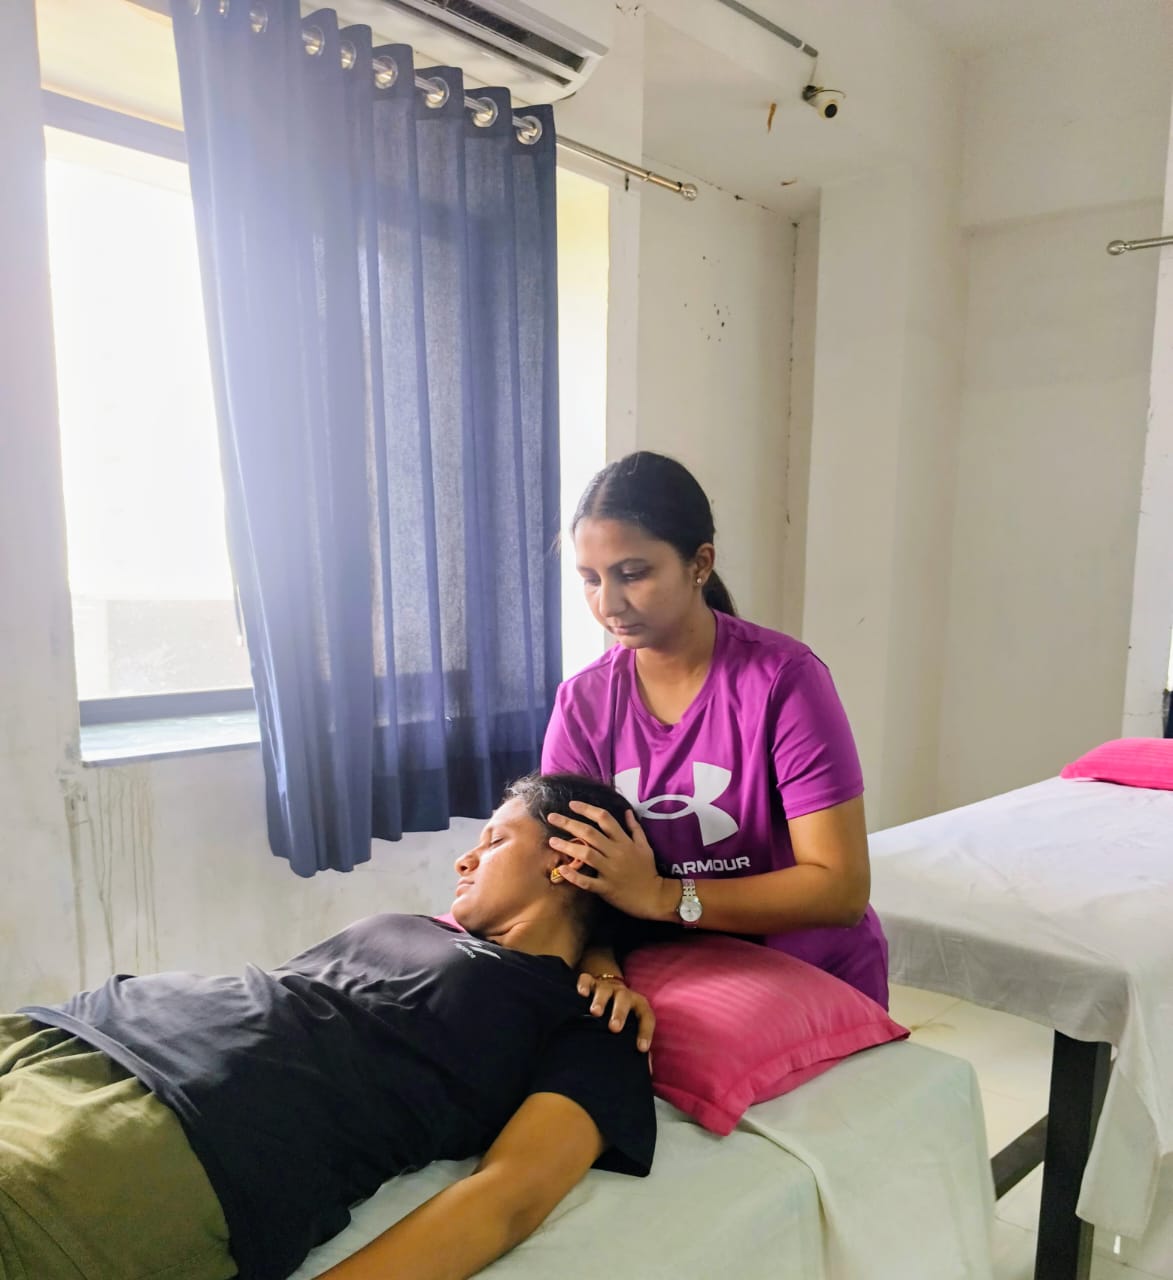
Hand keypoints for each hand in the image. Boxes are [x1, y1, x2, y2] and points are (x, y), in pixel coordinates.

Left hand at [548, 803, 670, 921]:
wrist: (653, 896)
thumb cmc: (648, 870)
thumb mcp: (645, 846)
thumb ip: (635, 828)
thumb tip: (626, 811)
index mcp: (624, 841)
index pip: (604, 819)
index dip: (587, 809)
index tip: (572, 804)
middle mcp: (615, 853)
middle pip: (590, 834)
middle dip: (569, 823)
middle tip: (552, 817)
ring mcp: (610, 870)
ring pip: (586, 855)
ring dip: (568, 846)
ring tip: (552, 841)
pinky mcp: (606, 888)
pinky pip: (588, 882)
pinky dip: (575, 876)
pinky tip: (562, 870)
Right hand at [577, 972, 654, 1052]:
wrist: (611, 991)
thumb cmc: (625, 1017)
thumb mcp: (634, 1027)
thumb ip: (639, 1044)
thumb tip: (647, 1070)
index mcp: (638, 1005)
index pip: (646, 1016)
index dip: (646, 1032)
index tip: (641, 1049)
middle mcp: (624, 994)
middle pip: (624, 1000)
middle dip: (619, 1013)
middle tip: (614, 1028)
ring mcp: (607, 987)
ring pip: (605, 990)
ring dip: (601, 1000)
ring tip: (594, 1013)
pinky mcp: (591, 983)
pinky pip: (587, 980)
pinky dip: (584, 985)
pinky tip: (581, 994)